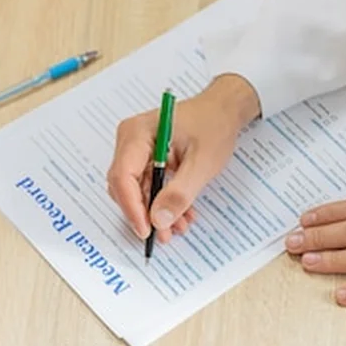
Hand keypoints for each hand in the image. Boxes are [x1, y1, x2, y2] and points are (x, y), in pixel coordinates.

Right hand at [107, 74, 260, 241]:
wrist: (222, 111)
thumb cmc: (213, 125)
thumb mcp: (202, 162)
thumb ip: (180, 193)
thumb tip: (159, 221)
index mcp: (137, 133)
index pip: (122, 176)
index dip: (132, 207)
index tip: (147, 230)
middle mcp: (130, 141)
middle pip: (124, 186)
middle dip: (144, 213)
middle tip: (164, 235)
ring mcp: (135, 150)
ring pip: (135, 191)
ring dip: (154, 211)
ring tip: (178, 226)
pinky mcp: (144, 159)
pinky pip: (146, 187)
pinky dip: (160, 203)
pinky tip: (179, 214)